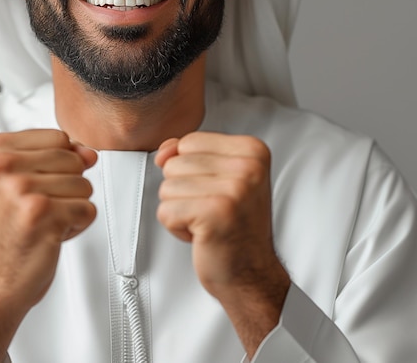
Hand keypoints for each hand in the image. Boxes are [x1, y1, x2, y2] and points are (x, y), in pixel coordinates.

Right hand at [0, 129, 96, 361]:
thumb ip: (57, 155)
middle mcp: (2, 166)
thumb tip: (89, 152)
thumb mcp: (24, 179)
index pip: (58, 137)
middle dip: (67, 187)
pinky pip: (88, 209)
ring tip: (43, 221)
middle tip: (36, 209)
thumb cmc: (10, 229)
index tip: (32, 186)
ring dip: (72, 207)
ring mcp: (21, 189)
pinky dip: (77, 226)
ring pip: (84, 184)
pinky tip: (50, 234)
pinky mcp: (42, 214)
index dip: (57, 164)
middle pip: (74, 159)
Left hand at [155, 132, 288, 356]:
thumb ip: (189, 153)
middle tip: (213, 210)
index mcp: (253, 150)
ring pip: (167, 186)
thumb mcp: (219, 176)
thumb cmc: (235, 226)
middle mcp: (248, 166)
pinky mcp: (215, 213)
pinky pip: (166, 211)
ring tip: (207, 222)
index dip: (192, 170)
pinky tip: (202, 235)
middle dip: (184, 191)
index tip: (217, 191)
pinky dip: (176, 228)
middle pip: (176, 163)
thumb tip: (164, 151)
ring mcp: (234, 189)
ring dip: (180, 210)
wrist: (252, 274)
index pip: (190, 141)